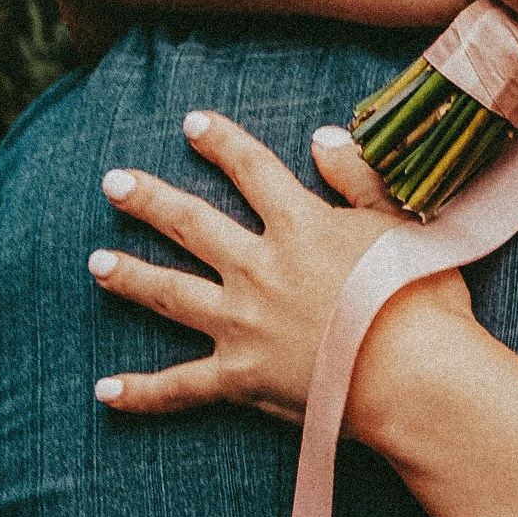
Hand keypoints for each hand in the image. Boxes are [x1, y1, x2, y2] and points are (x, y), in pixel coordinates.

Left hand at [87, 110, 470, 422]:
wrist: (416, 375)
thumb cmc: (421, 297)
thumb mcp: (400, 222)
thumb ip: (358, 176)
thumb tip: (322, 137)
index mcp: (299, 225)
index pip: (251, 168)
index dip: (220, 142)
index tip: (193, 124)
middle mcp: (258, 268)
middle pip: (190, 224)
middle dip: (148, 201)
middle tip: (112, 184)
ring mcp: (242, 324)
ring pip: (170, 294)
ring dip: (131, 276)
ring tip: (96, 264)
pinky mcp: (240, 378)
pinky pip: (180, 386)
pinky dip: (141, 392)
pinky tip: (104, 391)